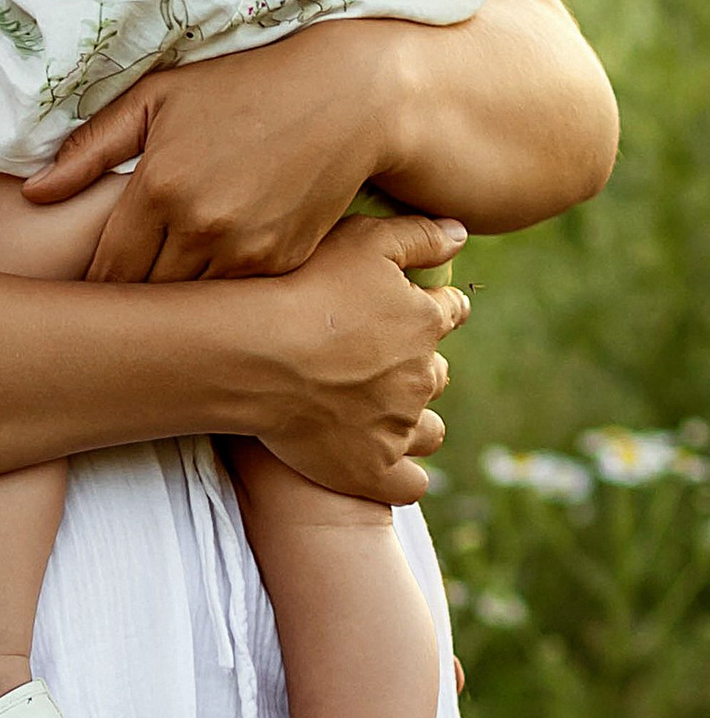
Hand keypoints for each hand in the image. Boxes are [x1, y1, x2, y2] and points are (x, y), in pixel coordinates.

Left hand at [27, 33, 409, 280]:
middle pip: (144, 295)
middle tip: (111, 305)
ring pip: (188, 307)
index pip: (107, 268)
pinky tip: (206, 286)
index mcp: (159, 188)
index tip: (82, 289)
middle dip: (126, 300)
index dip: (92, 285)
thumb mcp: (159, 98)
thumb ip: (90, 147)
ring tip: (156, 301)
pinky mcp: (282, 264)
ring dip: (171, 305)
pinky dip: (217, 300)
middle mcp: (201, 227)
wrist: (344, 99)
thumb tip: (32, 192)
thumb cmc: (242, 89)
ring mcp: (246, 252)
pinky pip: (233, 300)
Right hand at [238, 216, 468, 502]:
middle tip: (378, 362)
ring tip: (382, 415)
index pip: (448, 310)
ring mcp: (398, 427)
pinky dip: (402, 477)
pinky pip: (408, 484)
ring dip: (414, 422)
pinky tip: (384, 466)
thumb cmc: (302, 288)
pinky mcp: (371, 469)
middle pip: (437, 373)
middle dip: (419, 367)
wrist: (256, 355)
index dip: (432, 307)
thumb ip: (418, 235)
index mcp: (425, 321)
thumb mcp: (364, 240)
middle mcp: (421, 377)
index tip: (410, 308)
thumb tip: (461, 233)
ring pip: (428, 430)